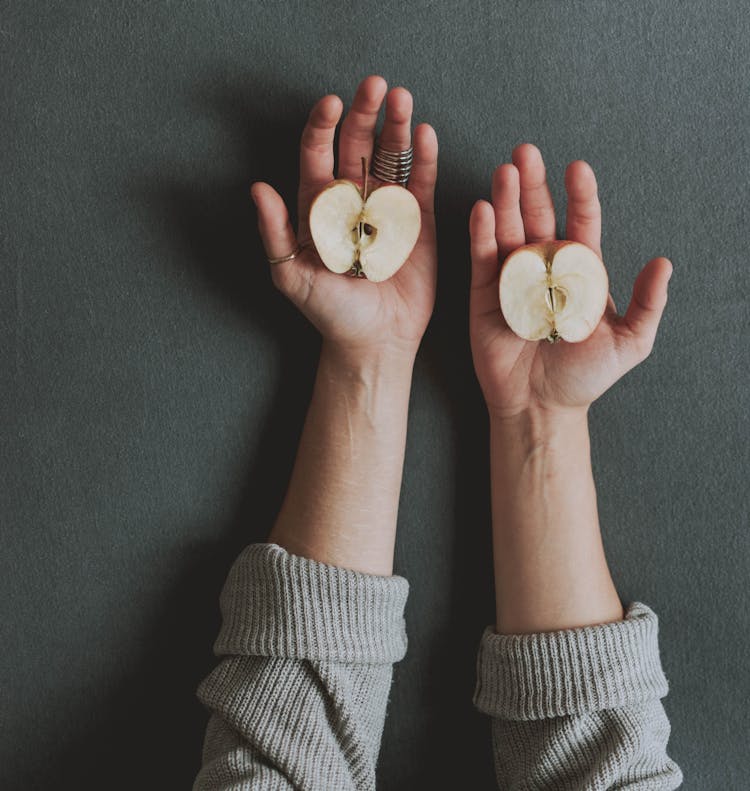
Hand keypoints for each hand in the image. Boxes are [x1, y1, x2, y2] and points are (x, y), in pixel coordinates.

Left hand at [252, 75, 437, 362]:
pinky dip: (423, 158)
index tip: (332, 103)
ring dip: (396, 126)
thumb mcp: (292, 275)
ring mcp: (386, 209)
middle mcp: (352, 201)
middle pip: (356, 145)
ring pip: (390, 157)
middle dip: (364, 112)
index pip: (318, 153)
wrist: (374, 340)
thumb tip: (258, 188)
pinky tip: (423, 133)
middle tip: (375, 85)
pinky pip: (420, 183)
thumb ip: (276, 232)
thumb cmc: (330, 313)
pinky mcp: (417, 223)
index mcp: (319, 207)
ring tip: (402, 99)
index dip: (323, 125)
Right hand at [469, 144, 671, 417]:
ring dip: (506, 200)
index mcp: (580, 272)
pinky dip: (482, 235)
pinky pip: (483, 260)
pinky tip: (484, 209)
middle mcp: (544, 268)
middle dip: (533, 185)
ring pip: (508, 231)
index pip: (581, 223)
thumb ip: (646, 305)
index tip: (577, 168)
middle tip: (526, 153)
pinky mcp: (485, 296)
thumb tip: (664, 263)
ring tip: (505, 172)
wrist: (541, 406)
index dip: (580, 195)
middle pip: (538, 216)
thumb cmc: (584, 377)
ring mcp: (513, 279)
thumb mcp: (629, 344)